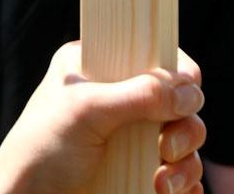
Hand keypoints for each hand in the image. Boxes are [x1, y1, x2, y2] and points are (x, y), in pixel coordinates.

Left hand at [0, 42, 204, 193]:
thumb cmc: (42, 150)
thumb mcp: (88, 111)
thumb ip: (139, 96)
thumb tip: (192, 91)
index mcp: (102, 66)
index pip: (155, 54)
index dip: (179, 72)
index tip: (188, 91)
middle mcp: (120, 98)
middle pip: (179, 102)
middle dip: (185, 126)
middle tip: (166, 148)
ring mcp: (132, 140)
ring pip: (185, 141)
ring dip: (186, 163)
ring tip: (163, 183)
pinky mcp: (139, 175)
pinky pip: (181, 177)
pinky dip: (186, 185)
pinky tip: (170, 192)